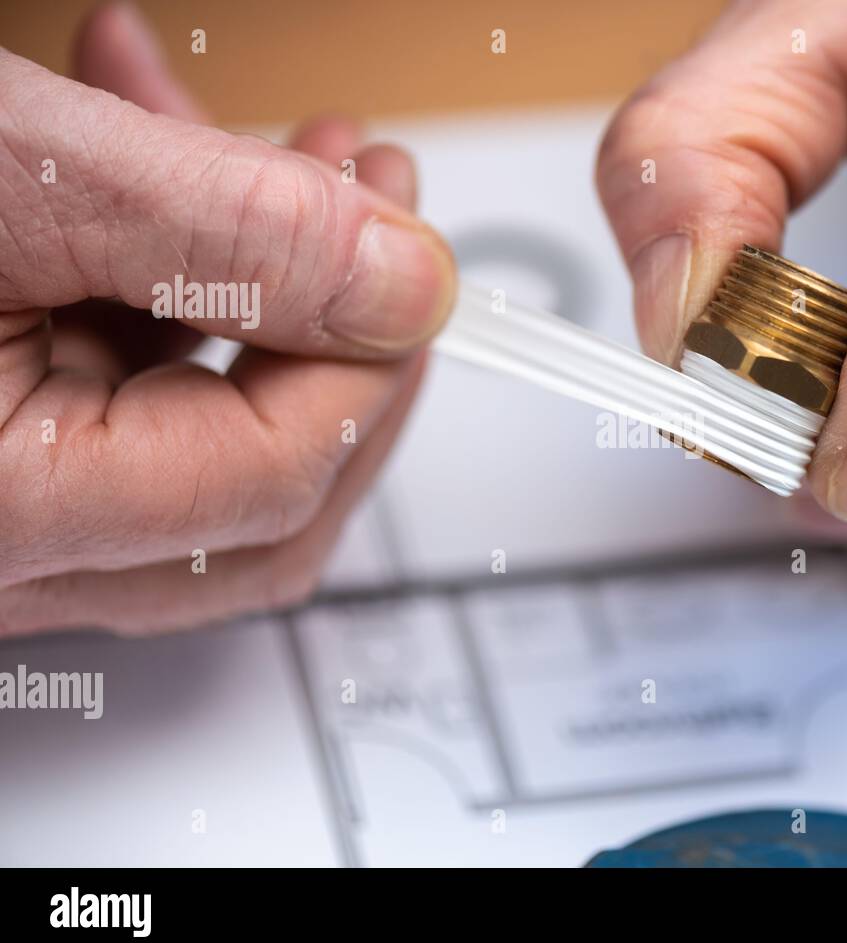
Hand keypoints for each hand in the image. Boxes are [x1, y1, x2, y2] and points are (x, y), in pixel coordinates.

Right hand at [0, 3, 454, 635]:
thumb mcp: (6, 174)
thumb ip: (224, 237)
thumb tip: (404, 283)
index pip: (268, 479)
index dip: (371, 357)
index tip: (410, 248)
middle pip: (265, 495)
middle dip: (341, 334)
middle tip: (374, 204)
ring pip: (207, 435)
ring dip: (261, 287)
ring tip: (272, 148)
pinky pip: (134, 393)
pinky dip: (177, 285)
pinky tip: (166, 168)